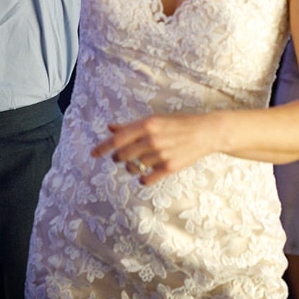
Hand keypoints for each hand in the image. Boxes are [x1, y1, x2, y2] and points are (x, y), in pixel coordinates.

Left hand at [91, 114, 214, 185]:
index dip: (103, 148)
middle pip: (122, 156)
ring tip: (138, 163)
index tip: (93, 154)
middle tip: (121, 157)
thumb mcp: (154, 120)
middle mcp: (152, 139)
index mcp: (147, 125)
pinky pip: (147, 179)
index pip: (117, 139)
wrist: (205, 132)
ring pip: (133, 168)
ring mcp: (161, 155)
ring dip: (131, 168)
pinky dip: (143, 178)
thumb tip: (110, 128)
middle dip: (118, 158)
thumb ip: (131, 126)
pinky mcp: (169, 168)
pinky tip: (146, 174)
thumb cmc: (177, 124)